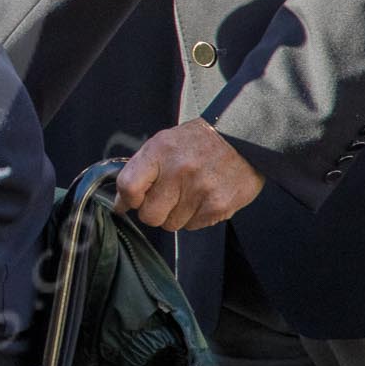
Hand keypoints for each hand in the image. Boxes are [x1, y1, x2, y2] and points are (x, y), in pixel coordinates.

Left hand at [116, 120, 264, 230]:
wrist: (242, 139)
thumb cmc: (198, 141)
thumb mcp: (164, 142)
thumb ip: (141, 169)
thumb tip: (122, 201)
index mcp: (160, 152)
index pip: (129, 187)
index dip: (126, 200)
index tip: (128, 203)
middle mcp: (178, 171)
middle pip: (149, 215)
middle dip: (153, 211)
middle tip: (165, 199)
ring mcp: (200, 190)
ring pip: (171, 224)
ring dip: (176, 214)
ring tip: (188, 194)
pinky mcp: (218, 206)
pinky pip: (193, 226)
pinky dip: (195, 217)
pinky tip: (203, 198)